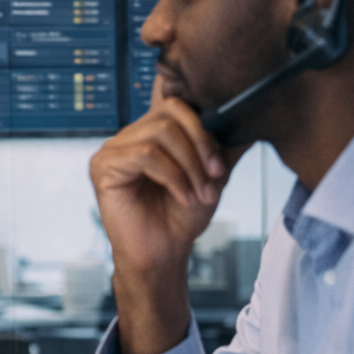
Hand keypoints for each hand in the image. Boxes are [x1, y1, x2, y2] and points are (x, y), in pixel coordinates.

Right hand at [89, 75, 245, 353]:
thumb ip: (224, 147)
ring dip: (190, 166)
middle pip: (171, 112)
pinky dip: (174, 177)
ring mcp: (113, 149)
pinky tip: (183, 197)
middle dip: (202, 144)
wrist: (164, 253)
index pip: (174, 99)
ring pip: (160, 134)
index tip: (221, 155)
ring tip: (201, 193)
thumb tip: (250, 120)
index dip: (202, 118)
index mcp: (151, 132)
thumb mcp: (212, 176)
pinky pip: (146, 156)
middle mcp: (130, 135)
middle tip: (216, 175)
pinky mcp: (102, 167)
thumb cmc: (181, 217)